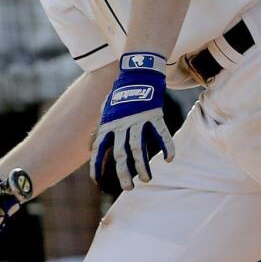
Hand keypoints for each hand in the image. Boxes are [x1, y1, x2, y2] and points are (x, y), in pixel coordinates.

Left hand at [90, 52, 174, 190]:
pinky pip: (160, 133)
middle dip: (123, 173)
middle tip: (127, 188)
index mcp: (108, 124)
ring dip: (143, 166)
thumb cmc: (120, 93)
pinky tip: (169, 159)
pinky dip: (167, 146)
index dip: (96, 166)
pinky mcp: (154, 114)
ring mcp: (138, 120)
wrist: (137, 73)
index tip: (97, 182)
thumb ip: (100, 128)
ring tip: (146, 180)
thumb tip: (91, 146)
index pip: (98, 149)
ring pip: (139, 148)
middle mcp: (121, 124)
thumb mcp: (105, 110)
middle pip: (120, 153)